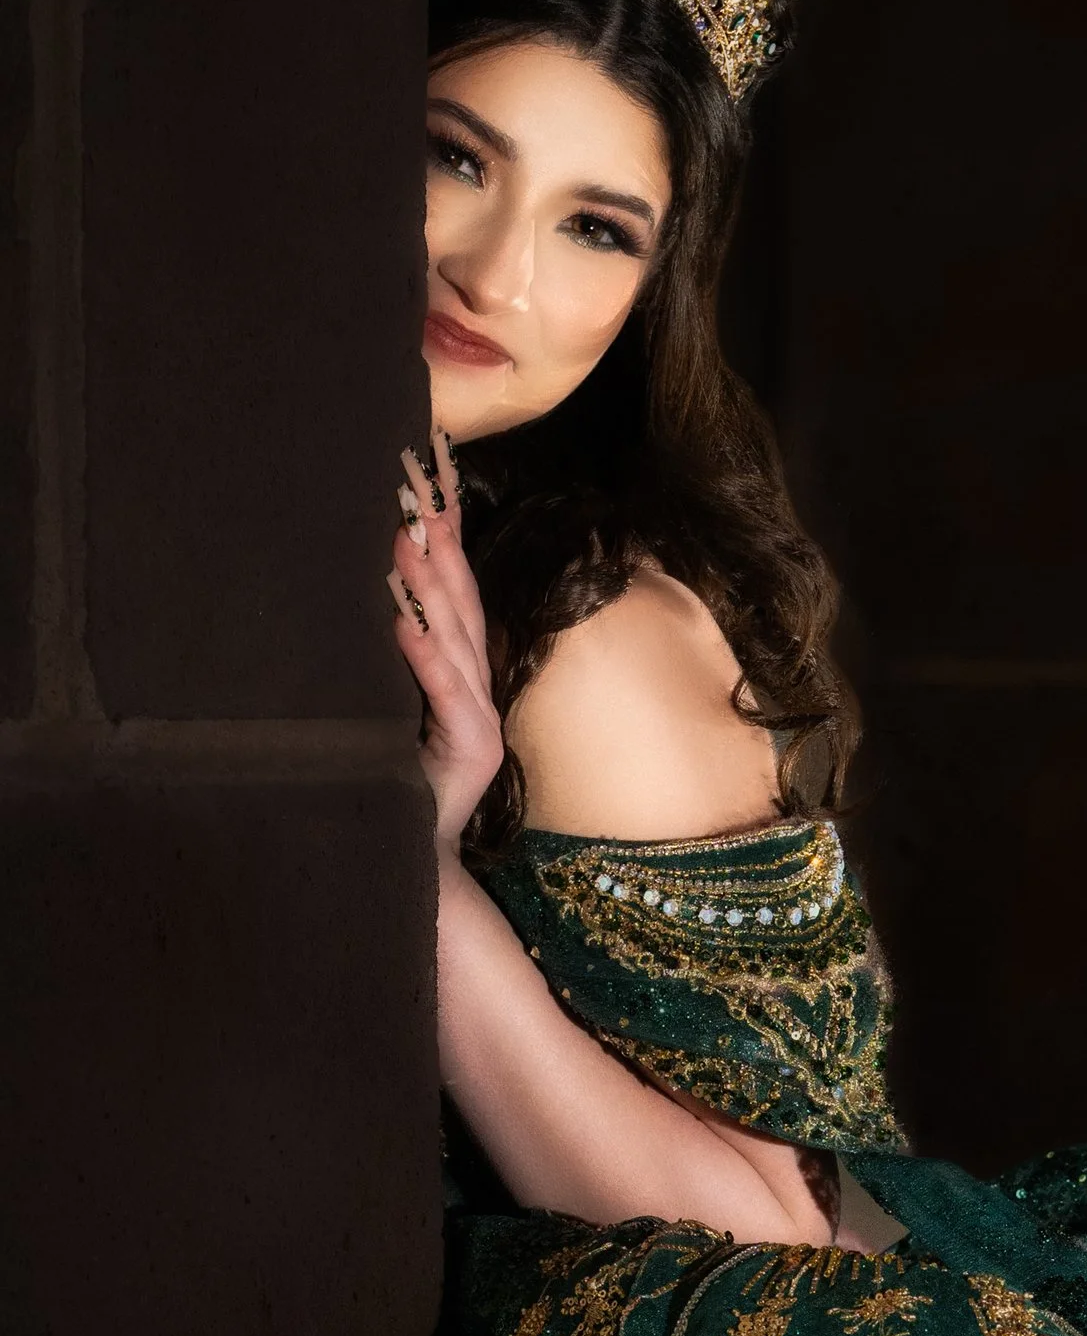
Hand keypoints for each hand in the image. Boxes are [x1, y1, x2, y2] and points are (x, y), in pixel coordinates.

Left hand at [387, 430, 502, 857]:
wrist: (405, 857)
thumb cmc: (385, 781)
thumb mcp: (380, 708)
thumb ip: (382, 659)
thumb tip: (357, 592)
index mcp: (458, 674)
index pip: (453, 591)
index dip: (446, 534)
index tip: (429, 478)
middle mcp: (477, 689)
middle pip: (461, 602)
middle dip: (442, 541)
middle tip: (415, 485)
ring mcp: (480, 720)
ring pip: (456, 639)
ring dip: (431, 585)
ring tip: (406, 535)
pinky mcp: (475, 753)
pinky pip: (447, 695)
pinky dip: (425, 656)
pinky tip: (403, 623)